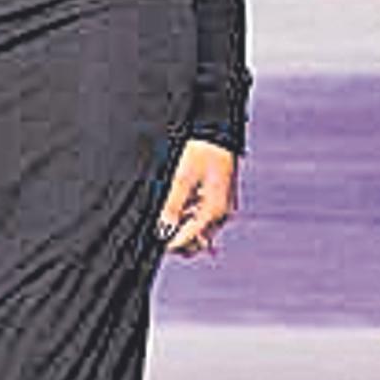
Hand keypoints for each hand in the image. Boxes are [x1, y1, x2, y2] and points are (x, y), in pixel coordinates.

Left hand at [154, 137, 238, 257]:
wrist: (216, 136)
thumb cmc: (200, 154)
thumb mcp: (181, 179)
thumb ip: (172, 206)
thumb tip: (163, 229)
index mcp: (213, 211)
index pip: (190, 239)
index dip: (172, 242)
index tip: (157, 240)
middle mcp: (221, 215)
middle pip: (198, 241)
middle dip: (180, 238)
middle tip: (163, 226)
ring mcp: (222, 210)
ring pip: (201, 233)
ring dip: (185, 229)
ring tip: (172, 210)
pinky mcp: (219, 203)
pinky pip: (204, 220)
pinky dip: (191, 218)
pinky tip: (182, 205)